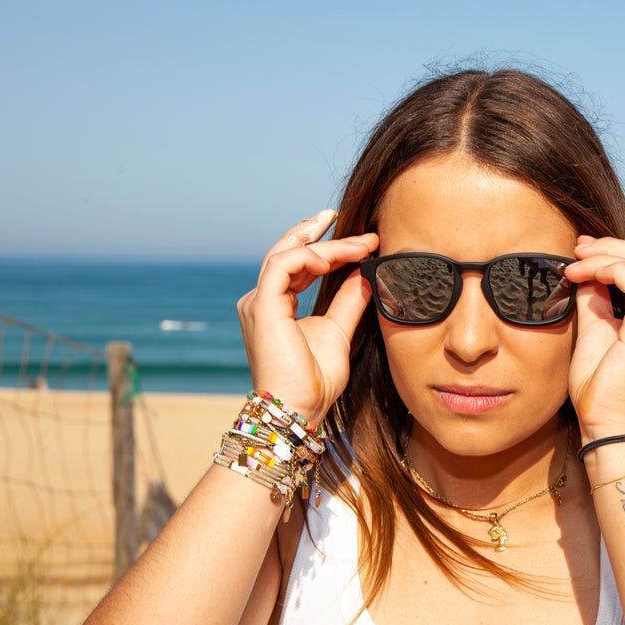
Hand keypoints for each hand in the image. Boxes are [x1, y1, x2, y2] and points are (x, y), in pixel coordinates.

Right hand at [236, 210, 378, 422]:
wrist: (300, 409)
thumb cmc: (315, 380)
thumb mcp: (339, 330)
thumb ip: (349, 300)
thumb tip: (365, 272)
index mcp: (275, 305)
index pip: (299, 265)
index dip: (329, 250)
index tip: (363, 242)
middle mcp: (261, 300)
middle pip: (287, 252)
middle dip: (315, 232)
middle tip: (339, 215)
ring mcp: (258, 302)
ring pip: (287, 253)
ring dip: (325, 245)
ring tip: (358, 243)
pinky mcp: (261, 306)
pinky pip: (283, 264)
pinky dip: (310, 256)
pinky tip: (336, 259)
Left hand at [563, 236, 624, 441]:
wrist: (609, 428)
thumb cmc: (600, 390)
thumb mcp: (596, 333)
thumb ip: (595, 301)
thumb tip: (586, 272)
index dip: (615, 252)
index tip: (581, 253)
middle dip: (610, 246)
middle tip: (577, 248)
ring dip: (604, 255)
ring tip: (574, 262)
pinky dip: (606, 268)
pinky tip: (582, 275)